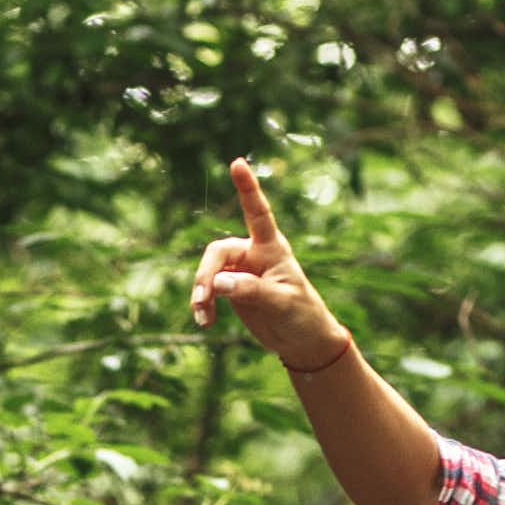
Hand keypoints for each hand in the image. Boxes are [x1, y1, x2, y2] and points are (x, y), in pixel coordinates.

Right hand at [190, 158, 344, 365]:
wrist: (303, 341)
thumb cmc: (302, 316)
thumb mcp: (281, 303)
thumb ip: (251, 290)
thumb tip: (219, 282)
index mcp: (271, 249)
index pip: (258, 213)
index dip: (247, 188)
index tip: (237, 163)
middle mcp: (252, 254)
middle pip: (218, 252)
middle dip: (207, 274)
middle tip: (203, 298)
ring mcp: (240, 271)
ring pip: (209, 272)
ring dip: (202, 292)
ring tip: (202, 316)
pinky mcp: (231, 289)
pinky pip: (209, 290)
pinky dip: (203, 304)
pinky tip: (205, 321)